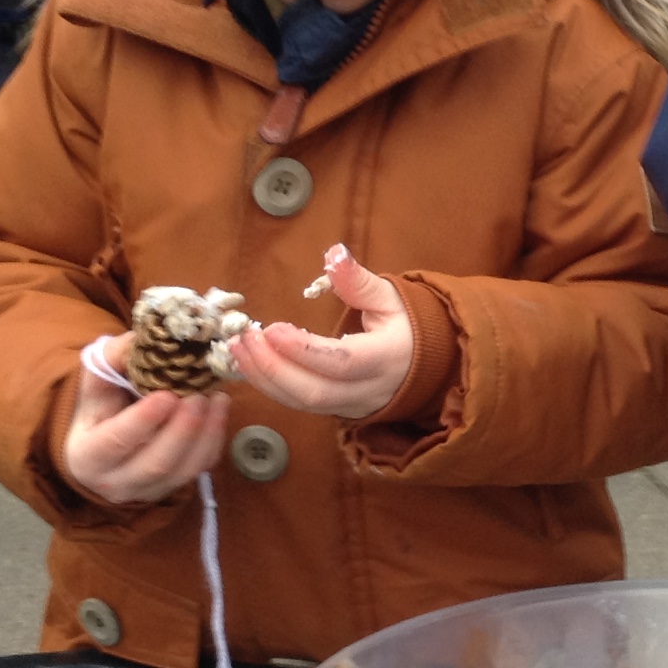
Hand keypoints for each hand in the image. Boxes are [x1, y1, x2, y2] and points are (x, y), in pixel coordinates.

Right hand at [62, 332, 229, 504]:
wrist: (107, 441)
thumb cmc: (101, 407)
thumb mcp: (97, 382)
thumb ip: (113, 359)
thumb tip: (143, 338)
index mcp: (87, 456)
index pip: (115, 443)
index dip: (142, 421)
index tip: (167, 395)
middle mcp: (116, 482)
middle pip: (155, 464)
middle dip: (183, 429)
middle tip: (199, 395)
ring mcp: (148, 491)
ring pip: (183, 471)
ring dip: (205, 433)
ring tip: (216, 398)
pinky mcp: (175, 487)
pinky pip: (200, 469)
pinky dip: (214, 439)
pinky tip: (220, 409)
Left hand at [232, 245, 415, 418]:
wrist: (431, 368)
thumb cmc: (409, 326)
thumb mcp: (391, 297)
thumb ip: (359, 281)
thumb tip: (334, 254)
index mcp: (387, 357)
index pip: (343, 361)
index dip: (304, 350)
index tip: (272, 328)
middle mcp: (370, 389)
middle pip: (316, 392)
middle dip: (273, 369)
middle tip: (243, 339)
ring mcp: (354, 407)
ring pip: (304, 405)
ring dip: (265, 379)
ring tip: (236, 350)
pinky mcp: (339, 413)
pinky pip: (301, 406)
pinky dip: (272, 387)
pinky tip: (250, 364)